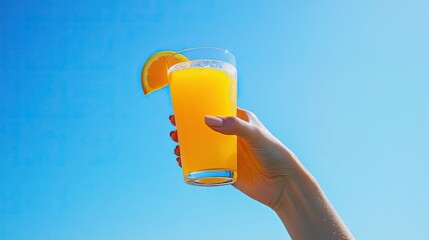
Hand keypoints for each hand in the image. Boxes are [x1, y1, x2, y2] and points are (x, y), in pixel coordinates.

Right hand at [169, 107, 300, 209]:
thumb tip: (206, 119)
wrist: (283, 184)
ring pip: (202, 147)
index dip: (198, 110)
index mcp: (240, 121)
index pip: (216, 111)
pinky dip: (192, 163)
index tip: (181, 110)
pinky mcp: (226, 170)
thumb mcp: (256, 135)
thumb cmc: (275, 153)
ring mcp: (228, 154)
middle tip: (173, 130)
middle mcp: (232, 136)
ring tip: (176, 147)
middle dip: (187, 129)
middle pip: (204, 129)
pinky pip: (205, 165)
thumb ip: (234, 126)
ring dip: (187, 146)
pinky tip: (182, 162)